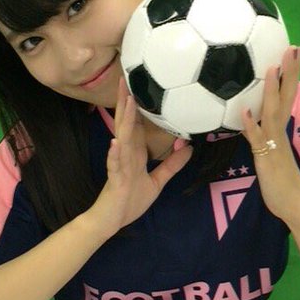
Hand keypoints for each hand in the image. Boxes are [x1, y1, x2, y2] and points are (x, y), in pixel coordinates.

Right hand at [87, 78, 192, 237]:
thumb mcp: (157, 182)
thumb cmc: (130, 201)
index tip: (140, 85)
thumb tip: (189, 147)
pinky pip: (114, 164)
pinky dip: (114, 154)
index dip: (138, 106)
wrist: (111, 221)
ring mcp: (118, 165)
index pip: (137, 125)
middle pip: (126, 124)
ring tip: (125, 101)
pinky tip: (115, 142)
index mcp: (134, 153)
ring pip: (122, 138)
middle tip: (125, 78)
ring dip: (123, 120)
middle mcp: (125, 154)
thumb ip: (171, 165)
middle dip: (126, 102)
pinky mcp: (115, 179)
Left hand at [240, 46, 299, 223]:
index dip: (290, 74)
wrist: (297, 205)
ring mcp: (274, 143)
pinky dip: (251, 124)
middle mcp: (280, 131)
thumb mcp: (272, 153)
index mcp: (281, 129)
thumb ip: (264, 135)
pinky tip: (244, 110)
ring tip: (271, 67)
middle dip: (289, 72)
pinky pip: (257, 139)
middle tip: (294, 47)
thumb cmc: (283, 181)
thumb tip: (255, 119)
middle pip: (285, 96)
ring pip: (272, 112)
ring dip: (270, 90)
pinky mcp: (266, 158)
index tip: (293, 52)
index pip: (286, 95)